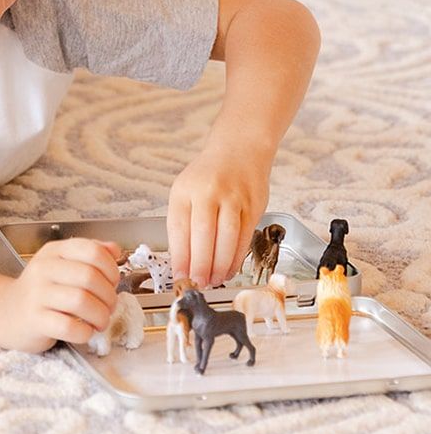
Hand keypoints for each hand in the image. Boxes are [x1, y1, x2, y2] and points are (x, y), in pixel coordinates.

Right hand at [6, 238, 121, 352]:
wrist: (5, 313)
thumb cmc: (41, 291)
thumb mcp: (61, 264)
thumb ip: (89, 254)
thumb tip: (114, 250)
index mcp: (54, 251)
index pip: (91, 250)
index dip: (110, 268)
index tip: (113, 281)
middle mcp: (43, 269)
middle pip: (89, 276)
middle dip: (109, 295)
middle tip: (109, 306)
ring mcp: (37, 295)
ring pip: (81, 301)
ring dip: (100, 315)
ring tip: (100, 321)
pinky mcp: (34, 320)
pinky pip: (68, 326)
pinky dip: (85, 332)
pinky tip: (84, 332)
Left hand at [167, 146, 270, 288]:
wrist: (239, 150)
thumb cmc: (207, 177)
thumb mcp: (185, 191)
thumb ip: (183, 223)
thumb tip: (182, 262)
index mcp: (185, 190)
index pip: (179, 228)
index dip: (180, 256)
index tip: (179, 276)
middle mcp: (208, 192)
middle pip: (203, 234)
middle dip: (200, 264)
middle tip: (198, 283)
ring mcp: (233, 197)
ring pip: (227, 237)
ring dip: (220, 264)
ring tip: (214, 280)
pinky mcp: (253, 205)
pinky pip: (244, 236)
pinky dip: (236, 257)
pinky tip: (230, 269)